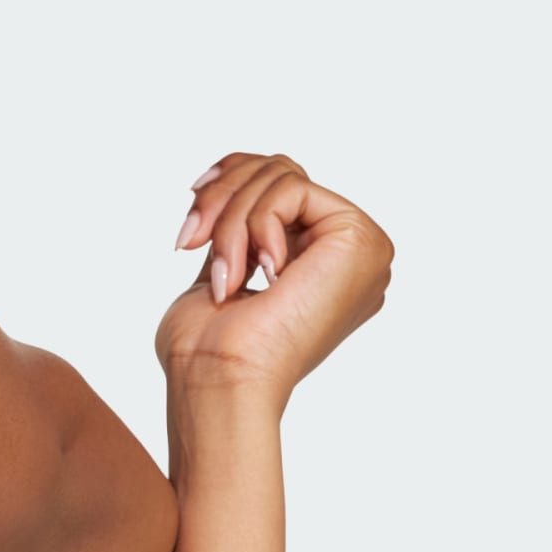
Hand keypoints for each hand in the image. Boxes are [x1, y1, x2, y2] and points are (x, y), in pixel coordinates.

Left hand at [158, 152, 393, 405]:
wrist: (218, 381)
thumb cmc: (208, 349)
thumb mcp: (222, 268)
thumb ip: (239, 229)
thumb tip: (225, 184)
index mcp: (323, 264)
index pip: (282, 182)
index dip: (230, 180)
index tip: (192, 213)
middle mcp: (348, 254)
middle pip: (280, 170)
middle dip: (222, 198)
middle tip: (191, 243)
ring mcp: (360, 248)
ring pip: (282, 175)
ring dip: (230, 221)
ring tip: (222, 274)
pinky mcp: (360, 240)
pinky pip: (292, 190)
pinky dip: (254, 226)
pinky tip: (257, 274)